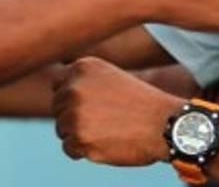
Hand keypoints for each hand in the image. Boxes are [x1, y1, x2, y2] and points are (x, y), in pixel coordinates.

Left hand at [52, 57, 181, 165]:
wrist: (165, 125)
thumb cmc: (139, 103)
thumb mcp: (110, 77)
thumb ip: (82, 80)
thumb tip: (54, 90)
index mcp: (82, 67)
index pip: (58, 85)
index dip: (73, 99)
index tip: (94, 105)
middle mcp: (75, 87)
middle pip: (58, 108)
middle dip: (74, 117)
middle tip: (104, 121)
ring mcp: (75, 113)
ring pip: (61, 129)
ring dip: (78, 134)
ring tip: (106, 131)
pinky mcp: (79, 138)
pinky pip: (68, 148)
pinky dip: (82, 151)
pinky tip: (104, 144)